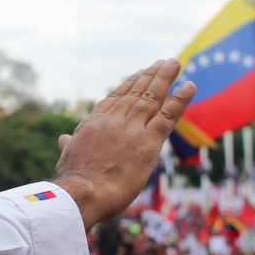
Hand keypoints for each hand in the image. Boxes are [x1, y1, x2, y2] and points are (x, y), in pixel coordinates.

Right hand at [54, 60, 194, 228]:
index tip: (139, 74)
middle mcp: (114, 120)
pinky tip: (190, 85)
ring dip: (165, 78)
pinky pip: (168, 115)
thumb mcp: (68, 157)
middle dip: (150, 76)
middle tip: (162, 63)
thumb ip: (69, 145)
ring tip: (174, 64)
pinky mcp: (149, 141)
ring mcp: (132, 129)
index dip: (129, 85)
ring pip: (152, 97)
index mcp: (94, 123)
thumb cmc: (73, 181)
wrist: (83, 192)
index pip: (115, 99)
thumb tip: (63, 139)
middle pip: (136, 93)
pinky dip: (181, 99)